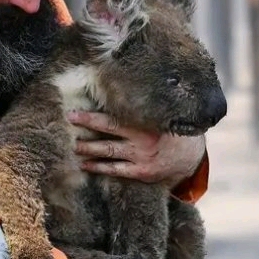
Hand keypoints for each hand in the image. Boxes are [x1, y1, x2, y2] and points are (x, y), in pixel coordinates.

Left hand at [67, 110, 205, 185]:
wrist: (190, 156)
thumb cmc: (169, 129)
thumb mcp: (160, 115)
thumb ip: (142, 106)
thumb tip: (117, 86)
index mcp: (146, 121)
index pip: (115, 116)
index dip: (93, 115)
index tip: (74, 111)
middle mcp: (142, 139)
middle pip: (109, 130)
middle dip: (87, 125)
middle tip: (68, 120)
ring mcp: (141, 157)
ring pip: (108, 151)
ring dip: (88, 148)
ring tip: (73, 145)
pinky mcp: (141, 172)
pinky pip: (116, 170)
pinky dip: (99, 167)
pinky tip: (85, 164)